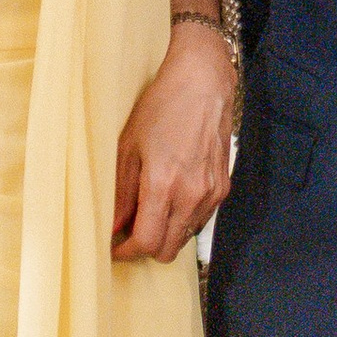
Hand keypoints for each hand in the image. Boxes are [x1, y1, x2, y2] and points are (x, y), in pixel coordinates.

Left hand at [114, 17, 234, 259]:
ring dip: (165, 233)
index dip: (127, 252)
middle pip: (168, 250)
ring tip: (149, 212)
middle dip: (145, 247)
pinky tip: (171, 199)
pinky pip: (200, 220)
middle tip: (129, 232)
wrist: (203, 84)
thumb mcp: (129, 147)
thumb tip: (113, 226)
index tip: (115, 248)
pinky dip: (183, 219)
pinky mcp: (223, 188)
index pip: (147, 242)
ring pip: (185, 238)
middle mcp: (192, 195)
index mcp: (164, 185)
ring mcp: (212, 193)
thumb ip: (121, 193)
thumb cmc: (162, 108)